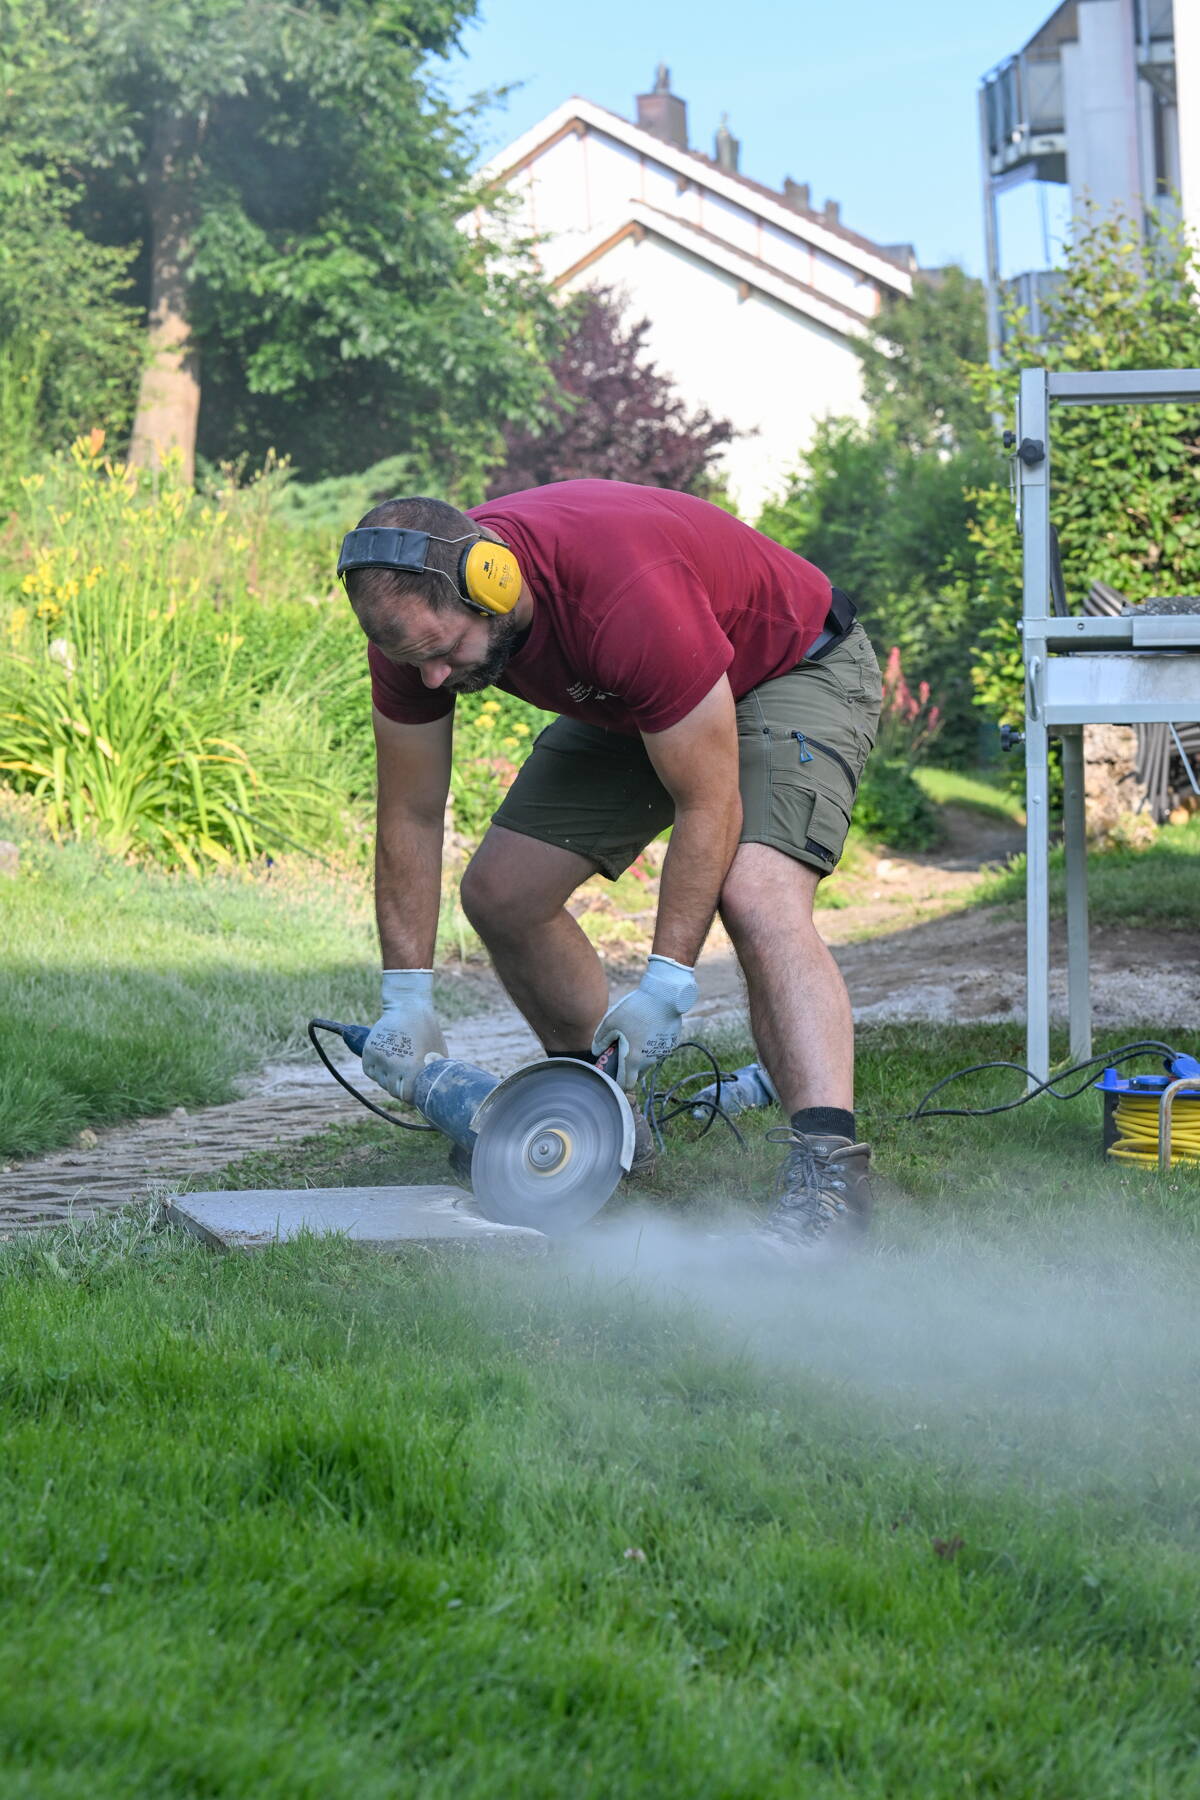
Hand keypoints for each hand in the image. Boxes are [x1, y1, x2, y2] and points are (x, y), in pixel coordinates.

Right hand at [361, 969, 446, 1101]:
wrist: (407, 1007)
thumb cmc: (427, 1032)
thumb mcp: (437, 1054)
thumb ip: (432, 1075)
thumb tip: (435, 1094)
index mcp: (412, 1067)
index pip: (406, 1096)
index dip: (410, 1096)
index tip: (413, 1091)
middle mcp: (393, 1065)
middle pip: (392, 1090)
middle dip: (400, 1087)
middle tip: (407, 1077)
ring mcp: (379, 1057)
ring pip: (381, 1082)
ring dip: (388, 1078)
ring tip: (398, 1064)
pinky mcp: (368, 1051)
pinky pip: (370, 1071)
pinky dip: (376, 1070)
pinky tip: (387, 1060)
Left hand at [591, 954, 698, 1089]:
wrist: (665, 996)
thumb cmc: (635, 1009)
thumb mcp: (611, 1021)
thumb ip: (601, 1039)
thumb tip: (597, 1051)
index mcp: (633, 1059)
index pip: (627, 1084)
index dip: (618, 1083)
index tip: (612, 1074)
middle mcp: (649, 1060)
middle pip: (637, 1073)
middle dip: (628, 1068)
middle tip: (620, 1051)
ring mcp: (661, 1052)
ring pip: (647, 1060)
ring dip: (639, 1054)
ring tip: (633, 1034)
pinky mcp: (670, 1043)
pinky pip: (656, 1049)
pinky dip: (650, 1044)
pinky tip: (646, 1028)